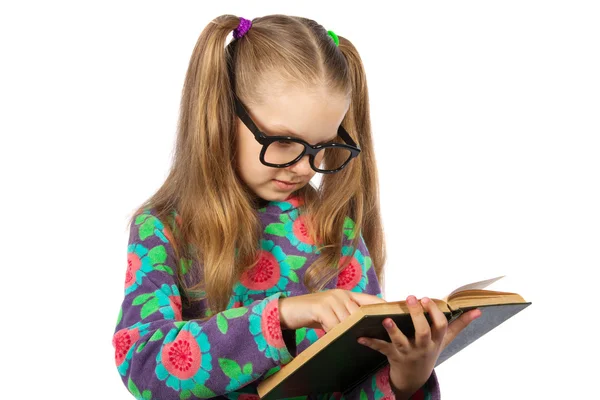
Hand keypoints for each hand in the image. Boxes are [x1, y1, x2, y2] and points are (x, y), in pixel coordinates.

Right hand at [278, 289, 386, 331]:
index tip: (398, 314)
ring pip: (348, 320)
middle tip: (377, 336)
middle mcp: (340, 294)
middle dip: (367, 324)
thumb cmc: (312, 313)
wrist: (288, 310)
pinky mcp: (320, 307)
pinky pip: (334, 324)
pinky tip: (335, 339)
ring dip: (350, 331)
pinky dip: (335, 333)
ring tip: (355, 341)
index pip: (370, 300)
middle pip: (360, 312)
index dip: (383, 306)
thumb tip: (365, 329)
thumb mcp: (332, 313)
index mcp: (346, 294)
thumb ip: (347, 315)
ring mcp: (330, 299)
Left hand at [357, 295, 480, 398]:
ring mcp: (407, 352)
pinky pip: (381, 349)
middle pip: (422, 332)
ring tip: (385, 319)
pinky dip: (370, 343)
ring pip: (401, 342)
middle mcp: (423, 346)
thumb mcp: (446, 340)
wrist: (414, 377)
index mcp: (436, 339)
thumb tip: (478, 310)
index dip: (434, 312)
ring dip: (393, 331)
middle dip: (417, 316)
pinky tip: (360, 336)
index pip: (440, 325)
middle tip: (412, 297)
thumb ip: (460, 324)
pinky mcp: (392, 356)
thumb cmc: (430, 350)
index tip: (427, 298)